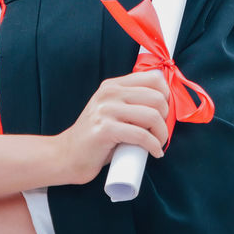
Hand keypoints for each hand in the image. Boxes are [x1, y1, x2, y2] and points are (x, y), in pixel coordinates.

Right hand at [55, 69, 171, 185]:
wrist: (66, 156)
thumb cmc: (96, 138)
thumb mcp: (111, 111)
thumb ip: (131, 103)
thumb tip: (166, 104)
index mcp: (112, 85)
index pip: (153, 78)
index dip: (167, 96)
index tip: (165, 113)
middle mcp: (109, 93)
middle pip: (157, 97)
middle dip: (166, 118)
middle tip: (160, 132)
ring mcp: (106, 110)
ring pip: (152, 115)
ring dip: (162, 134)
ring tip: (158, 144)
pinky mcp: (105, 130)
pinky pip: (141, 135)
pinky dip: (154, 146)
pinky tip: (155, 152)